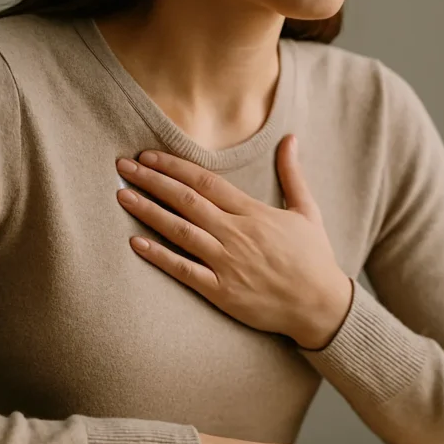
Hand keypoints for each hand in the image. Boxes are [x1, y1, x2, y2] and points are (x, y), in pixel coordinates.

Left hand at [116, 135, 351, 349]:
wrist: (321, 305)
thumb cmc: (314, 258)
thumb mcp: (308, 211)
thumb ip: (293, 174)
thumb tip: (290, 138)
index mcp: (254, 212)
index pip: (206, 181)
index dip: (174, 166)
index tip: (149, 156)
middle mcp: (236, 233)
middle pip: (186, 200)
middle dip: (152, 181)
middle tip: (123, 166)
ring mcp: (228, 263)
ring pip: (180, 231)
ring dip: (149, 212)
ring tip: (122, 195)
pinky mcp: (222, 291)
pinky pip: (184, 270)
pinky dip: (159, 256)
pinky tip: (136, 243)